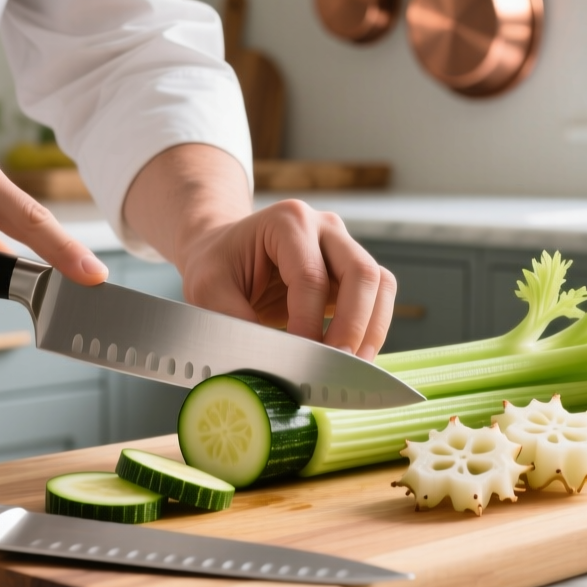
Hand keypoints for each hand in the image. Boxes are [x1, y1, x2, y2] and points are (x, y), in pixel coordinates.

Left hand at [176, 199, 396, 358]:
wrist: (224, 253)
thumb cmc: (216, 266)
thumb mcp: (207, 289)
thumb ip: (233, 321)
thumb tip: (267, 361)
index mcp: (287, 221)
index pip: (311, 276)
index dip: (309, 323)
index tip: (300, 359)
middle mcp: (324, 228)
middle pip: (361, 273)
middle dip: (353, 325)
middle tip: (337, 364)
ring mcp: (343, 247)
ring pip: (380, 283)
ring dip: (372, 328)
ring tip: (353, 364)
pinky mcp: (351, 272)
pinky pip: (379, 297)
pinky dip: (373, 327)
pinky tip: (354, 354)